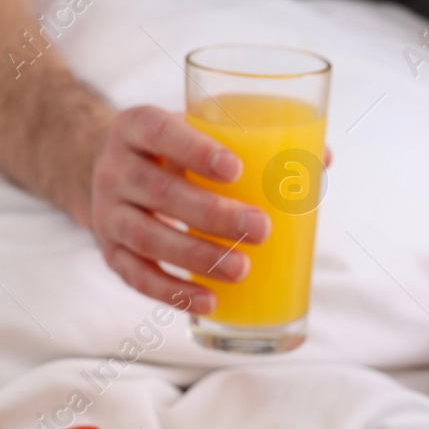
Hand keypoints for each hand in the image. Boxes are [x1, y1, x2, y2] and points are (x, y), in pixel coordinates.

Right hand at [88, 105, 270, 312]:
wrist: (115, 175)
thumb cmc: (174, 151)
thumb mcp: (197, 133)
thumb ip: (251, 141)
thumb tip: (322, 158)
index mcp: (136, 126)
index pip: (158, 131)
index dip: (194, 150)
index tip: (236, 168)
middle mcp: (114, 168)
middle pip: (159, 191)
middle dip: (212, 214)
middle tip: (260, 228)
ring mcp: (106, 213)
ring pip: (147, 238)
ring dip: (196, 257)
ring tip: (241, 269)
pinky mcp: (110, 253)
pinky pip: (137, 277)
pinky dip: (172, 293)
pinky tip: (209, 302)